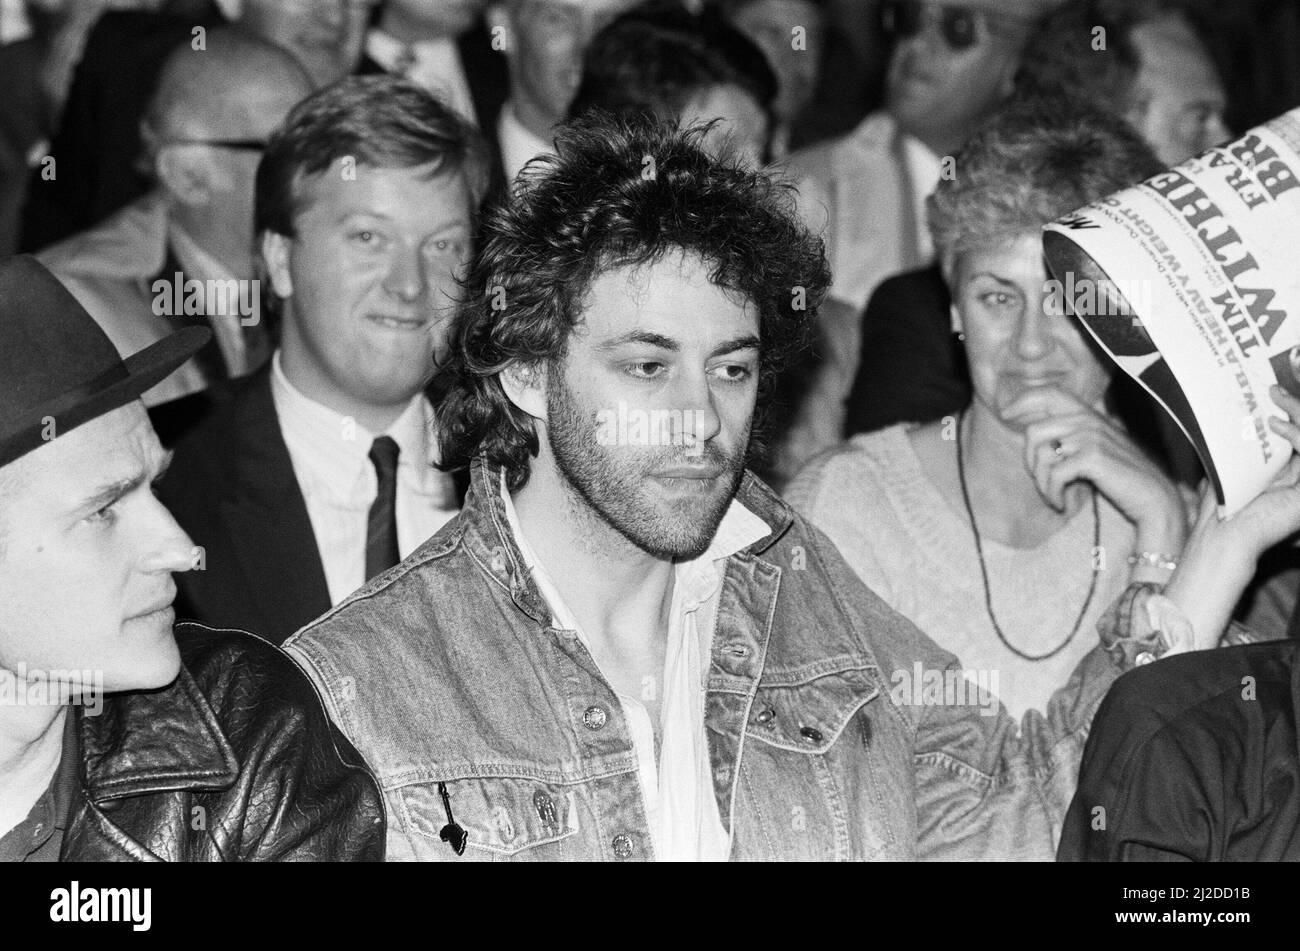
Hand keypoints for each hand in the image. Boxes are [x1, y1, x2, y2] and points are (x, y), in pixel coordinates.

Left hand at [1006, 387, 1188, 556]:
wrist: (1155, 498)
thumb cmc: (1122, 477)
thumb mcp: (1096, 449)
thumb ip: (1071, 436)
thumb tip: (1033, 433)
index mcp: (1089, 415)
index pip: (1050, 393)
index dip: (1022, 399)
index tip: (1004, 413)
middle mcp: (1089, 420)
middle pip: (1034, 431)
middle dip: (1030, 461)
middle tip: (1042, 481)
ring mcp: (1091, 436)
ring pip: (1041, 454)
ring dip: (1041, 482)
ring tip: (1053, 496)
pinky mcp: (1092, 457)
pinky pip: (1053, 474)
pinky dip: (1052, 493)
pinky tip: (1060, 503)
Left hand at [1188, 385, 1299, 563]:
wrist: (1225, 536)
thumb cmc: (1223, 505)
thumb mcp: (1231, 464)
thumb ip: (1239, 441)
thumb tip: (1230, 409)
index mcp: (1292, 467)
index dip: (1296, 407)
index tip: (1279, 383)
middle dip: (1299, 402)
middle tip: (1280, 381)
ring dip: (1299, 411)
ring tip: (1276, 396)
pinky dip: (1298, 435)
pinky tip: (1277, 425)